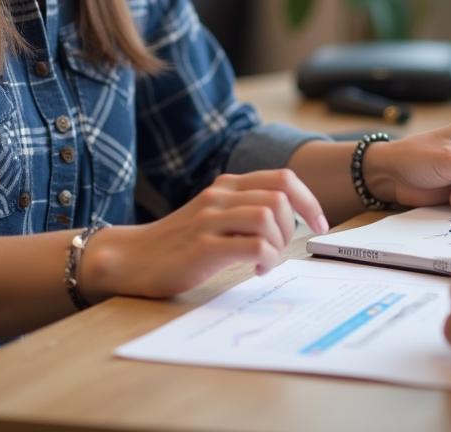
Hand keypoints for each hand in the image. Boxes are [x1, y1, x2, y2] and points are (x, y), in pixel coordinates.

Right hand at [82, 170, 327, 299]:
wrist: (131, 258)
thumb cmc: (179, 243)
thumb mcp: (214, 215)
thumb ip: (244, 208)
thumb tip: (290, 219)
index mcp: (227, 185)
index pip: (282, 178)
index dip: (309, 201)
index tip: (319, 225)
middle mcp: (220, 196)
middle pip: (280, 197)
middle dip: (293, 227)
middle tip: (281, 250)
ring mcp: (210, 219)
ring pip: (268, 218)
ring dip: (278, 244)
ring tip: (266, 262)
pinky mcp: (203, 247)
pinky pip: (253, 247)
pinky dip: (266, 260)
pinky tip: (255, 271)